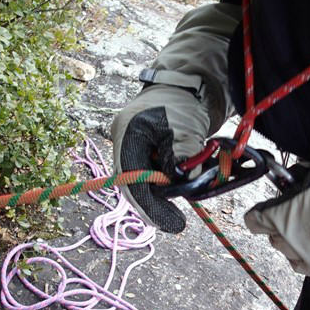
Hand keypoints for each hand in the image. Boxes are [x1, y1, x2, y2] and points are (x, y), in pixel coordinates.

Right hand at [112, 84, 209, 232]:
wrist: (184, 85)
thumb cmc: (181, 102)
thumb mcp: (184, 129)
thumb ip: (182, 157)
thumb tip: (183, 183)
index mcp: (127, 135)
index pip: (132, 181)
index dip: (150, 207)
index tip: (170, 223)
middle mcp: (125, 144)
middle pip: (135, 185)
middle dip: (156, 204)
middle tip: (177, 221)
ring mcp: (133, 149)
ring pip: (145, 182)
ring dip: (164, 193)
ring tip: (182, 199)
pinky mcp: (145, 153)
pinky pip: (153, 176)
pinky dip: (168, 184)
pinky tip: (181, 187)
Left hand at [244, 142, 309, 291]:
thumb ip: (307, 179)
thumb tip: (303, 178)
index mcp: (283, 218)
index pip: (255, 221)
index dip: (262, 213)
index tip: (270, 209)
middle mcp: (295, 246)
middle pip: (277, 243)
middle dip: (284, 230)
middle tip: (301, 217)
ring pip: (298, 263)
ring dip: (303, 251)